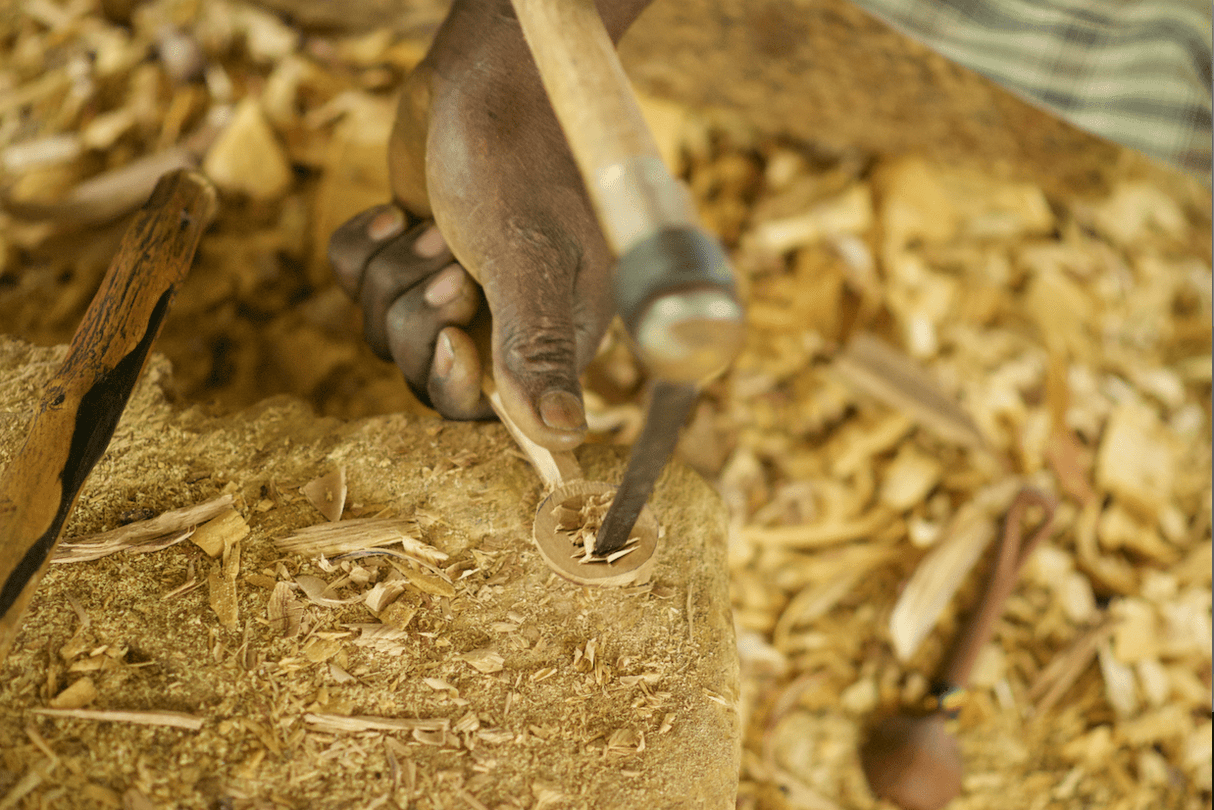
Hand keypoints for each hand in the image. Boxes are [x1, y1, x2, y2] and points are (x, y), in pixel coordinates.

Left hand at [328, 1, 615, 451]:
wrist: (487, 74)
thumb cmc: (520, 158)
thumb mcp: (529, 255)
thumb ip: (537, 346)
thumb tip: (563, 434)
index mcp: (555, 333)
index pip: (494, 412)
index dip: (456, 386)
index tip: (451, 338)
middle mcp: (507, 322)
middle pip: (424, 376)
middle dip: (418, 317)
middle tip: (449, 262)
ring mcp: (453, 290)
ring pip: (382, 334)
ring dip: (392, 276)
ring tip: (430, 226)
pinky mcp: (407, 257)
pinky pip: (352, 288)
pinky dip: (362, 249)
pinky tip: (394, 215)